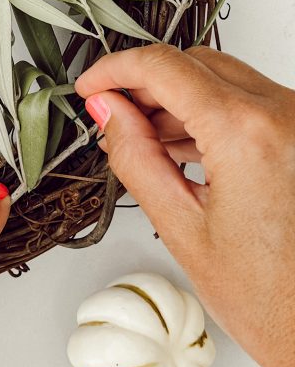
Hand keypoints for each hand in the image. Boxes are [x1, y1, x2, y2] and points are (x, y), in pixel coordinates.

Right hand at [76, 44, 294, 366]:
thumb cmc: (274, 303)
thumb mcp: (181, 227)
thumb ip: (134, 155)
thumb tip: (108, 109)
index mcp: (247, 133)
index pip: (162, 67)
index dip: (114, 70)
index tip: (91, 86)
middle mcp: (283, 114)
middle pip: (193, 62)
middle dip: (144, 82)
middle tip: (110, 111)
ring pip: (222, 77)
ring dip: (176, 97)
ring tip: (143, 139)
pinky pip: (248, 101)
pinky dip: (209, 111)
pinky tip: (182, 146)